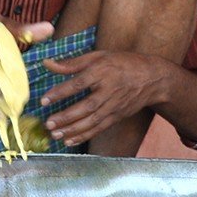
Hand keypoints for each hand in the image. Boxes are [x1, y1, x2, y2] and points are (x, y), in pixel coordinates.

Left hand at [39, 51, 170, 146]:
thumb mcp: (99, 56)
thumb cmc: (122, 63)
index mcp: (102, 71)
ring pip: (92, 121)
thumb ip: (72, 63)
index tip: (44, 100)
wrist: (152, 78)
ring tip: (55, 135)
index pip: (78, 83)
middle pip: (86, 106)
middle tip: (48, 123)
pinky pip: (99, 128)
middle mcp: (109, 90)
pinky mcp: (117, 116)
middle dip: (66, 117)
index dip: (60, 92)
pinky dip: (84, 136)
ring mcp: (114, 105)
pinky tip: (69, 141)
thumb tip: (46, 63)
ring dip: (73, 130)